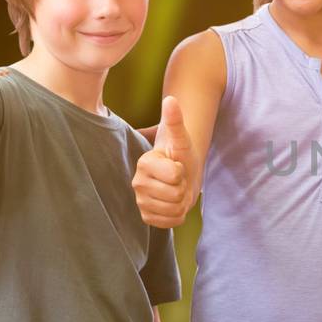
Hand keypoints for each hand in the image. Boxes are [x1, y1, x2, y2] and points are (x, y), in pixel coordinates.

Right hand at [132, 96, 192, 227]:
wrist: (181, 174)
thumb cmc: (181, 155)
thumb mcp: (181, 138)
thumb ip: (175, 120)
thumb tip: (171, 99)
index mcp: (144, 163)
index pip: (175, 176)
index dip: (182, 171)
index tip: (176, 165)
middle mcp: (137, 183)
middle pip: (176, 195)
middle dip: (184, 187)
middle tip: (178, 180)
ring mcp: (140, 201)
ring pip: (174, 210)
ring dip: (182, 202)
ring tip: (176, 190)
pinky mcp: (147, 217)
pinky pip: (170, 223)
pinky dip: (177, 216)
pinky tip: (173, 204)